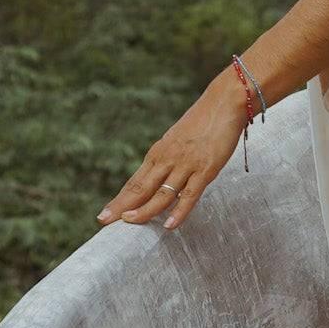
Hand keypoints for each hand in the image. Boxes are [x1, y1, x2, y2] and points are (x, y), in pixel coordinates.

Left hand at [97, 71, 251, 232]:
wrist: (224, 102)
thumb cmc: (204, 121)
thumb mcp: (179, 140)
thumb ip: (169, 159)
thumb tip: (161, 178)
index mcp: (159, 153)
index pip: (135, 181)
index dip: (120, 199)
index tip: (105, 214)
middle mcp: (168, 159)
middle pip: (141, 187)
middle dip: (121, 205)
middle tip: (104, 220)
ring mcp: (186, 165)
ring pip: (161, 193)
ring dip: (145, 209)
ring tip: (129, 222)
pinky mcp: (205, 169)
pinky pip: (190, 195)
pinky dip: (179, 211)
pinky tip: (169, 225)